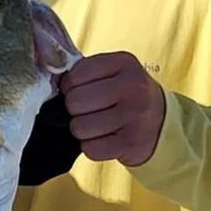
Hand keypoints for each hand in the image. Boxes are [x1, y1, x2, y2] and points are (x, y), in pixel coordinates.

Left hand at [61, 52, 165, 166]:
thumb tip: (48, 76)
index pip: (75, 75)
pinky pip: (90, 148)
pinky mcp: (131, 143)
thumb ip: (84, 70)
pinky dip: (92, 146)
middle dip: (75, 110)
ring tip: (97, 125)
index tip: (79, 90)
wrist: (161, 124)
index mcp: (124, 62)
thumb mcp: (113, 72)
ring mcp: (134, 116)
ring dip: (82, 130)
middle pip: (74, 102)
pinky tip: (105, 138)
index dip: (69, 86)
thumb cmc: (126, 95)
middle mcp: (133, 86)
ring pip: (80, 127)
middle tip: (89, 110)